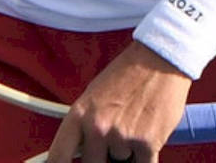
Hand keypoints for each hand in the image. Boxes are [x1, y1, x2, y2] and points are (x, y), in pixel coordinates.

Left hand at [43, 42, 191, 161]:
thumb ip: (84, 126)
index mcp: (78, 114)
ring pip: (120, 162)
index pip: (58, 155)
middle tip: (112, 138)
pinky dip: (145, 156)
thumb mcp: (92, 97)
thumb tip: (79, 151)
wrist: (156, 62)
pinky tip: (146, 136)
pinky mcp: (147, 144)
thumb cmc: (124, 77)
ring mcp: (122, 136)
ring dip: (127, 152)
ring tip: (133, 125)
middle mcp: (97, 127)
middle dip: (102, 156)